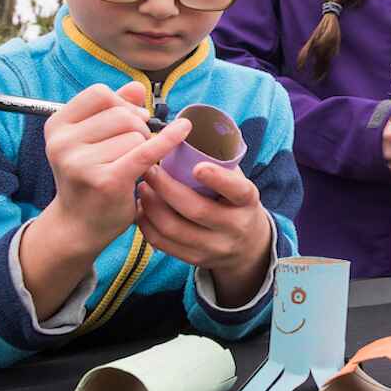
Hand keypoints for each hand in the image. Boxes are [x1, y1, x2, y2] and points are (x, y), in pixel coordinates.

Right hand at [38, 81, 191, 253]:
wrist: (79, 225)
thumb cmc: (89, 177)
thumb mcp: (89, 139)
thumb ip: (111, 110)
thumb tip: (137, 88)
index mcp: (57, 126)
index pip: (99, 94)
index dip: (121, 103)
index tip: (130, 119)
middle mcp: (63, 144)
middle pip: (121, 114)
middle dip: (137, 126)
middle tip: (133, 148)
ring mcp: (82, 164)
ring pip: (135, 133)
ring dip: (144, 145)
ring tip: (132, 163)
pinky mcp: (107, 181)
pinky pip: (146, 150)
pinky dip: (169, 139)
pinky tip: (184, 129)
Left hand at [136, 161, 271, 306]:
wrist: (248, 246)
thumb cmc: (235, 202)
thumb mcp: (238, 182)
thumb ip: (219, 162)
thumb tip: (184, 130)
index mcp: (248, 201)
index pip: (237, 190)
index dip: (218, 179)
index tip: (197, 167)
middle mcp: (235, 227)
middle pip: (196, 210)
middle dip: (167, 188)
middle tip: (148, 170)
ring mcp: (216, 247)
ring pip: (175, 230)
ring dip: (152, 207)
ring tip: (142, 188)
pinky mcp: (197, 259)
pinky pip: (165, 245)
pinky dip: (148, 226)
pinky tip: (142, 210)